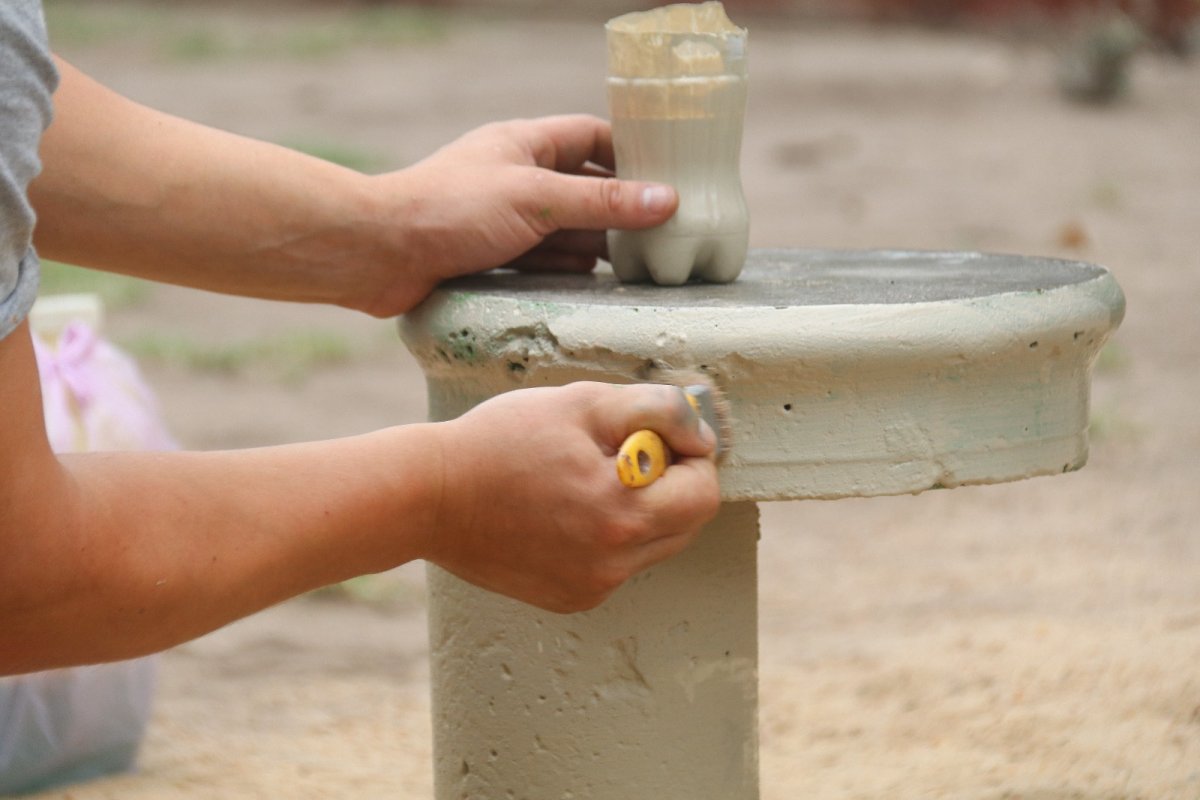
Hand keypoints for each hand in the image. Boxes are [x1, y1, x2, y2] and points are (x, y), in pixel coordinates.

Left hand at [355, 116, 678, 315]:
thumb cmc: (452, 210)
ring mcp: (505, 219)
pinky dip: (568, 274)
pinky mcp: (493, 257)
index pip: (592, 138)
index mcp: (526, 144)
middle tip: (669, 236)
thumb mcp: (537, 199)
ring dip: (598, 248)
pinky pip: (543, 263)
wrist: (380, 254)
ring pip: (566, 231)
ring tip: (645, 270)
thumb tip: (667, 200)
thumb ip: (602, 202)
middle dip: (621, 212)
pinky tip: (598, 291)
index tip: (672, 177)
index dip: (632, 153)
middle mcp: (518, 178)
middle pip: (585, 189)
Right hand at [422, 382, 719, 612]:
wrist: (429, 497)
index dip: (689, 455)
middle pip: (686, 523)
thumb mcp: (581, 402)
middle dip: (669, 483)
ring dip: (641, 511)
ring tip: (585, 481)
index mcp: (622, 516)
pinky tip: (564, 510)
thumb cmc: (500, 441)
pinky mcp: (571, 599)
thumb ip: (656, 410)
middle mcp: (613, 565)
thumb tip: (702, 434)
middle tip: (617, 454)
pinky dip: (609, 536)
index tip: (653, 435)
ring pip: (655, 546)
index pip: (704, 493)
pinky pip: (618, 565)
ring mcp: (591, 587)